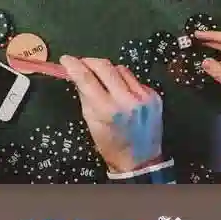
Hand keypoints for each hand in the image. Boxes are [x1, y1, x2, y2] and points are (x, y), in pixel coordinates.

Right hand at [60, 56, 162, 172]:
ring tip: (102, 79)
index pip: (87, 78)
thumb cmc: (112, 146)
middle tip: (82, 63)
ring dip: (108, 70)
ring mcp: (144, 96)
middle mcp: (128, 100)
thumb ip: (85, 96)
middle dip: (90, 61)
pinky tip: (120, 91)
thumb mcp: (91, 123)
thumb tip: (77, 75)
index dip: (74, 65)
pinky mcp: (154, 95)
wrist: (141, 160)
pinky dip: (124, 81)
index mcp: (109, 110)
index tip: (66, 59)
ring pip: (121, 69)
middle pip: (105, 66)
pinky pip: (134, 79)